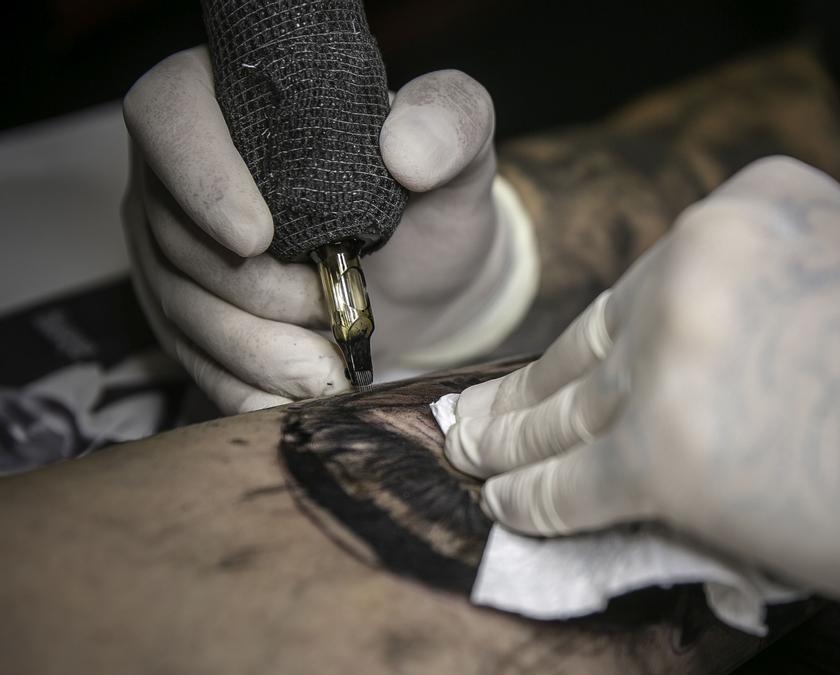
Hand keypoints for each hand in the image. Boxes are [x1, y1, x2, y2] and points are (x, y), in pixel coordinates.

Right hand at [122, 46, 504, 412]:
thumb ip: (450, 122)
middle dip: (252, 289)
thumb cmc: (434, 200)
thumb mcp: (462, 149)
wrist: (428, 278)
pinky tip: (297, 398)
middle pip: (173, 231)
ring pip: (176, 304)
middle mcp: (184, 168)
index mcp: (234, 97)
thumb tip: (405, 150)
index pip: (169, 113)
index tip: (258, 239)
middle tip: (328, 308)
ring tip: (327, 365)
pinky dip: (246, 386)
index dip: (201, 179)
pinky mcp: (187, 311)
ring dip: (254, 348)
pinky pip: (190, 358)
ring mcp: (176, 244)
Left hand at [445, 157, 839, 671]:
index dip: (602, 335)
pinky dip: (538, 499)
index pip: (650, 277)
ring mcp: (680, 351)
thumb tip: (709, 349)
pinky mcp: (667, 454)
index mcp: (761, 202)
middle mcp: (707, 256)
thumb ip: (778, 292)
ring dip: (515, 442)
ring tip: (477, 457)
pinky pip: (575, 480)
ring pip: (570, 407)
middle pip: (597, 337)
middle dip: (535, 387)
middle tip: (482, 414)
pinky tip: (511, 505)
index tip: (563, 365)